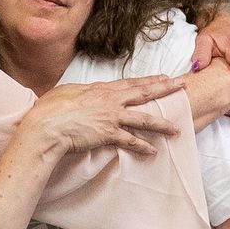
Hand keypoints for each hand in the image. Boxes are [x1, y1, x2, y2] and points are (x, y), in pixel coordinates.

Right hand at [21, 76, 184, 160]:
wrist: (46, 126)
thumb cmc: (51, 108)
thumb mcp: (67, 92)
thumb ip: (81, 92)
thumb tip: (82, 94)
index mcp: (101, 89)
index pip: (131, 82)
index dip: (149, 79)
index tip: (164, 76)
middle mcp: (111, 100)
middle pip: (144, 93)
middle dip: (166, 88)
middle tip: (183, 84)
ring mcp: (111, 117)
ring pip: (144, 119)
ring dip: (162, 124)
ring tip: (177, 130)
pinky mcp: (108, 135)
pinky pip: (130, 141)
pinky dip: (142, 147)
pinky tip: (153, 152)